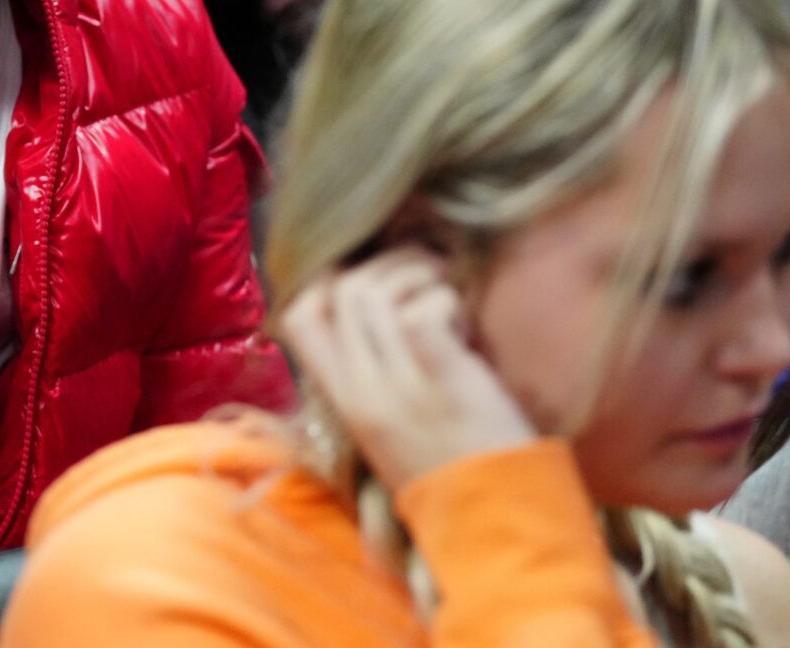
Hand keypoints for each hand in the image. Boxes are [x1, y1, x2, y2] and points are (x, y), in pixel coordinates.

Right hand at [277, 247, 536, 493]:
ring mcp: (399, 384)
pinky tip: (464, 320)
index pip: (298, 317)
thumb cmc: (447, 472)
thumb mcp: (385, 428)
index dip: (325, 280)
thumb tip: (375, 313)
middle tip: (423, 273)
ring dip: (415, 273)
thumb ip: (370, 377)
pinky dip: (446, 299)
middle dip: (385, 264)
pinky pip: (425, 311)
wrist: (491, 525)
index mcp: (342, 401)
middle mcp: (361, 389)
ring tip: (444, 288)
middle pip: (342, 290)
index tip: (367, 277)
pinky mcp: (443, 379)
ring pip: (375, 292)